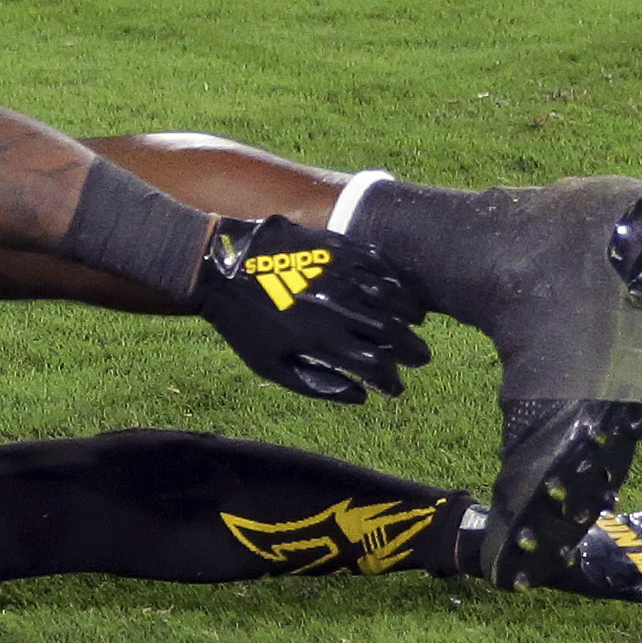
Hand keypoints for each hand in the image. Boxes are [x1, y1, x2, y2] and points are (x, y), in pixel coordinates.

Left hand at [188, 214, 429, 402]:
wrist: (220, 267)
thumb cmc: (243, 323)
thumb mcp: (270, 366)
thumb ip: (317, 384)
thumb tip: (362, 396)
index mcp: (322, 340)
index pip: (375, 366)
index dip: (392, 382)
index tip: (396, 389)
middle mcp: (338, 307)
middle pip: (393, 332)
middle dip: (414, 350)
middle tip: (422, 358)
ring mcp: (339, 273)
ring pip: (394, 296)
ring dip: (411, 314)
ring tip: (417, 324)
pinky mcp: (336, 246)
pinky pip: (378, 262)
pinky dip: (396, 279)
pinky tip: (399, 289)